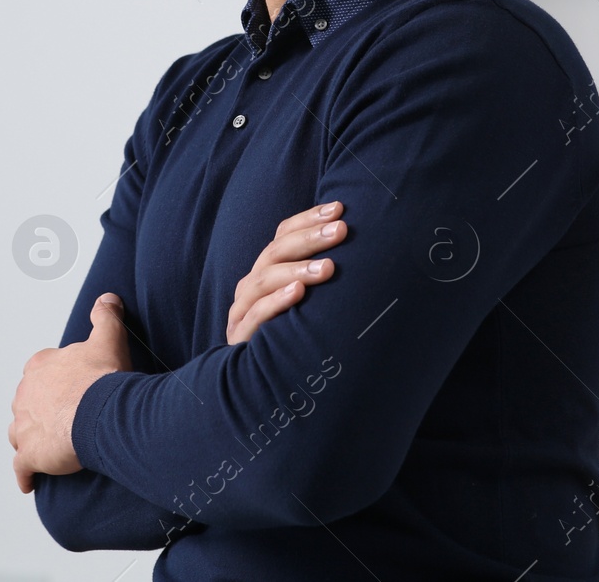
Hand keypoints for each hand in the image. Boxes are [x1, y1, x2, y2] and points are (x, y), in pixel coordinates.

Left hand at [9, 292, 132, 493]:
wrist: (101, 412)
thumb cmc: (103, 378)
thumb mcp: (108, 338)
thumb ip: (106, 317)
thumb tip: (107, 299)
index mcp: (40, 367)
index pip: (38, 372)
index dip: (53, 381)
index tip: (66, 388)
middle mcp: (26, 394)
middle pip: (27, 403)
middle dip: (39, 410)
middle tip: (60, 419)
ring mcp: (24, 426)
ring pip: (19, 433)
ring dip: (28, 439)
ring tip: (44, 447)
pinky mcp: (30, 454)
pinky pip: (22, 468)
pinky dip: (25, 474)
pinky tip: (30, 481)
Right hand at [226, 200, 347, 344]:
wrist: (268, 390)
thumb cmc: (301, 339)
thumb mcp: (314, 304)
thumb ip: (323, 276)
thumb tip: (358, 243)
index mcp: (268, 272)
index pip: (282, 235)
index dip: (308, 219)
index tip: (339, 208)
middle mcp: (252, 287)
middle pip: (275, 252)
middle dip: (309, 238)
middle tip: (342, 230)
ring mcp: (243, 312)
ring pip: (264, 279)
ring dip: (297, 269)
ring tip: (327, 267)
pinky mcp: (241, 338)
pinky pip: (256, 316)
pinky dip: (276, 302)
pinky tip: (298, 293)